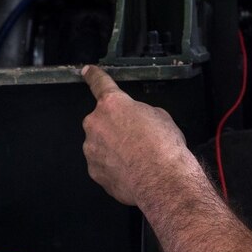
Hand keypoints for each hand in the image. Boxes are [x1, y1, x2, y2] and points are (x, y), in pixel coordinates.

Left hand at [81, 65, 193, 206]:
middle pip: (101, 121)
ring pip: (101, 144)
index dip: (94, 76)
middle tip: (136, 138)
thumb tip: (136, 121)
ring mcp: (92, 149)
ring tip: (137, 159)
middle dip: (115, 127)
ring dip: (114, 148)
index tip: (87, 71)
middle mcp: (96, 123)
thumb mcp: (160, 116)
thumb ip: (140, 113)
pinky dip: (114, 167)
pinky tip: (131, 172)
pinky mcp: (94, 171)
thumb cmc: (164, 146)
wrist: (162, 180)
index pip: (100, 83)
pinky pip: (103, 165)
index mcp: (113, 104)